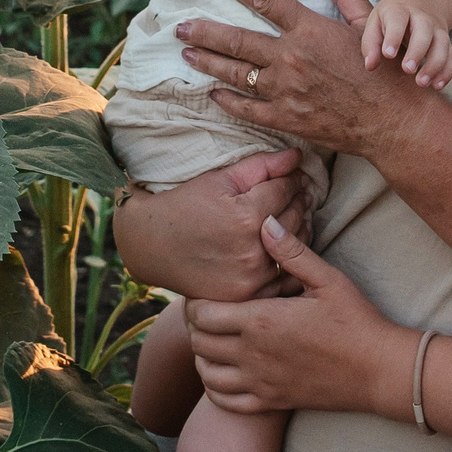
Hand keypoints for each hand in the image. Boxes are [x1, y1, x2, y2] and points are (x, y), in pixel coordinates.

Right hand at [110, 149, 311, 300]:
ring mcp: (251, 278)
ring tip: (293, 214)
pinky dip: (287, 259)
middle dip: (299, 200)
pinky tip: (283, 245)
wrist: (151, 245)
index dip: (293, 178)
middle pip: (294, 217)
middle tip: (300, 191)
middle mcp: (253, 250)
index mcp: (246, 216)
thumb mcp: (219, 179)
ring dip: (298, 227)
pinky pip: (282, 275)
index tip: (296, 173)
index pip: (286, 190)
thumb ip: (261, 166)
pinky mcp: (246, 296)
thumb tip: (297, 156)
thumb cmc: (184, 205)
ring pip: (293, 247)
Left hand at [178, 0, 436, 158]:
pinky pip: (247, 110)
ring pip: (236, 74)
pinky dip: (227, 102)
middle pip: (237, 40)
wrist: (393, 122)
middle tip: (181, 25)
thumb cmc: (385, 71)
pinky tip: (213, 94)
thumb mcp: (368, 25)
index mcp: (310, 30)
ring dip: (209, 62)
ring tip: (188, 53)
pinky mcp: (286, 119)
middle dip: (205, 31)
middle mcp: (292, 58)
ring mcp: (286, 91)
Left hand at [187, 215, 415, 416]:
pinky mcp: (272, 402)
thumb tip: (264, 223)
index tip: (204, 291)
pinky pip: (227, 401)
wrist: (380, 370)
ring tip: (214, 339)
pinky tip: (225, 372)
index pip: (203, 314)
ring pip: (207, 374)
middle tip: (207, 311)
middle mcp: (254, 354)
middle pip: (199, 342)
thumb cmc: (356, 321)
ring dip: (203, 356)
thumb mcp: (327, 279)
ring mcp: (261, 382)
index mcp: (261, 320)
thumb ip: (291, 252)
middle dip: (195, 325)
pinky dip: (215, 387)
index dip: (195, 302)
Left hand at [362, 0, 451, 88]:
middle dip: (418, 51)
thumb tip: (370, 66)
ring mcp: (437, 29)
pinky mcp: (447, 42)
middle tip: (407, 70)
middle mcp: (422, 17)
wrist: (420, 1)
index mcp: (400, 9)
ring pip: (442, 44)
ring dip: (434, 64)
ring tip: (421, 83)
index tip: (388, 55)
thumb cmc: (391, 17)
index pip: (397, 20)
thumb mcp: (376, 22)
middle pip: (424, 31)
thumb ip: (371, 43)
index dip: (393, 37)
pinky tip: (437, 86)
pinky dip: (447, 71)